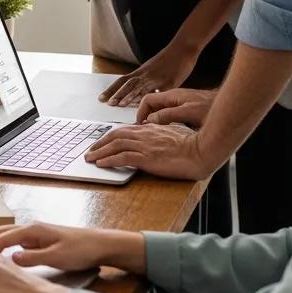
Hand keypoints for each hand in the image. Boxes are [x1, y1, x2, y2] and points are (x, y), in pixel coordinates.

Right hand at [0, 222, 115, 271]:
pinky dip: (2, 248)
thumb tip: (11, 258)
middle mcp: (31, 227)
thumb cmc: (81, 250)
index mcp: (33, 230)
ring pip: (6, 235)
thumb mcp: (57, 257)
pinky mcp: (39, 239)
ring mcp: (35, 232)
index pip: (2, 238)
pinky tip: (1, 260)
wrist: (99, 245)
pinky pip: (14, 241)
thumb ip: (33, 258)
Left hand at [84, 122, 208, 180]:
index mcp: (151, 128)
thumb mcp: (176, 132)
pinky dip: (109, 160)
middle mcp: (145, 134)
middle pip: (116, 135)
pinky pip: (122, 157)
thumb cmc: (193, 144)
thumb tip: (157, 134)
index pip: (125, 129)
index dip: (112, 135)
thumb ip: (164, 131)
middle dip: (101, 142)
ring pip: (116, 145)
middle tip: (91, 150)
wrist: (201, 151)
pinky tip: (101, 164)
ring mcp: (145, 145)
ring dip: (100, 151)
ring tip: (90, 158)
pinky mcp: (147, 157)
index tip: (104, 141)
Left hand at [100, 43, 198, 106]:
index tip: (101, 98)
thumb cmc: (170, 59)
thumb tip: (139, 93)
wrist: (184, 47)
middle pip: (128, 84)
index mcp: (142, 71)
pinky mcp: (170, 81)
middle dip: (117, 94)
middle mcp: (146, 74)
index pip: (122, 80)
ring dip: (130, 96)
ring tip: (120, 105)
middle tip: (108, 103)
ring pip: (140, 87)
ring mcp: (157, 78)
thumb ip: (146, 80)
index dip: (111, 90)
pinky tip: (147, 104)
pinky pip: (159, 91)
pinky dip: (152, 97)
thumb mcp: (154, 69)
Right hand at [136, 88, 215, 127]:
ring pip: (161, 110)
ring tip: (154, 134)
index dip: (140, 112)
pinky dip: (166, 122)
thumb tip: (150, 120)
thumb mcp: (188, 113)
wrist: (231, 105)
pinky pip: (170, 114)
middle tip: (144, 132)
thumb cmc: (212, 107)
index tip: (139, 126)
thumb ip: (168, 115)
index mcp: (172, 96)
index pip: (147, 100)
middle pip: (153, 105)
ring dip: (156, 121)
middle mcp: (175, 97)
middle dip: (146, 117)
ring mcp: (181, 103)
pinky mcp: (188, 109)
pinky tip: (170, 133)